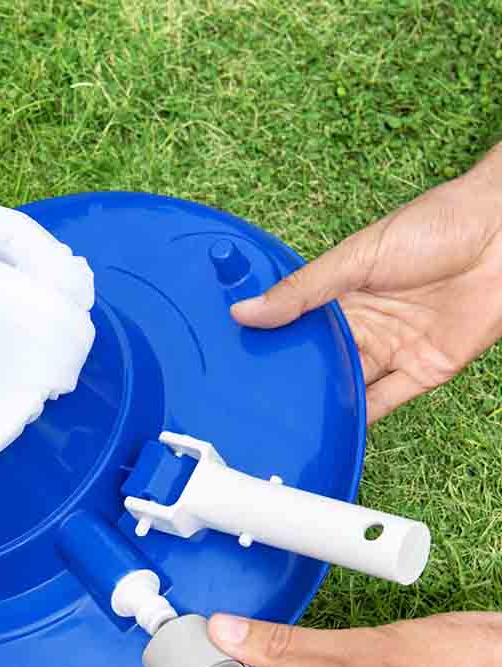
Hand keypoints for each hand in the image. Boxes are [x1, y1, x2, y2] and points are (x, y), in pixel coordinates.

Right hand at [232, 143, 501, 422]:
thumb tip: (246, 310)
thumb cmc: (438, 226)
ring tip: (286, 423)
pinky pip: (385, 402)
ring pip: (348, 384)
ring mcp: (393, 349)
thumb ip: (303, 290)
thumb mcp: (357, 256)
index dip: (270, 345)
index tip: (237, 364)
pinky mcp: (424, 371)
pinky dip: (361, 419)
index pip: (296, 327)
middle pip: (320, 361)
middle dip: (293, 380)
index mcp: (343, 294)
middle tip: (254, 402)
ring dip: (323, 402)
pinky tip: (332, 431)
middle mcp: (365, 325)